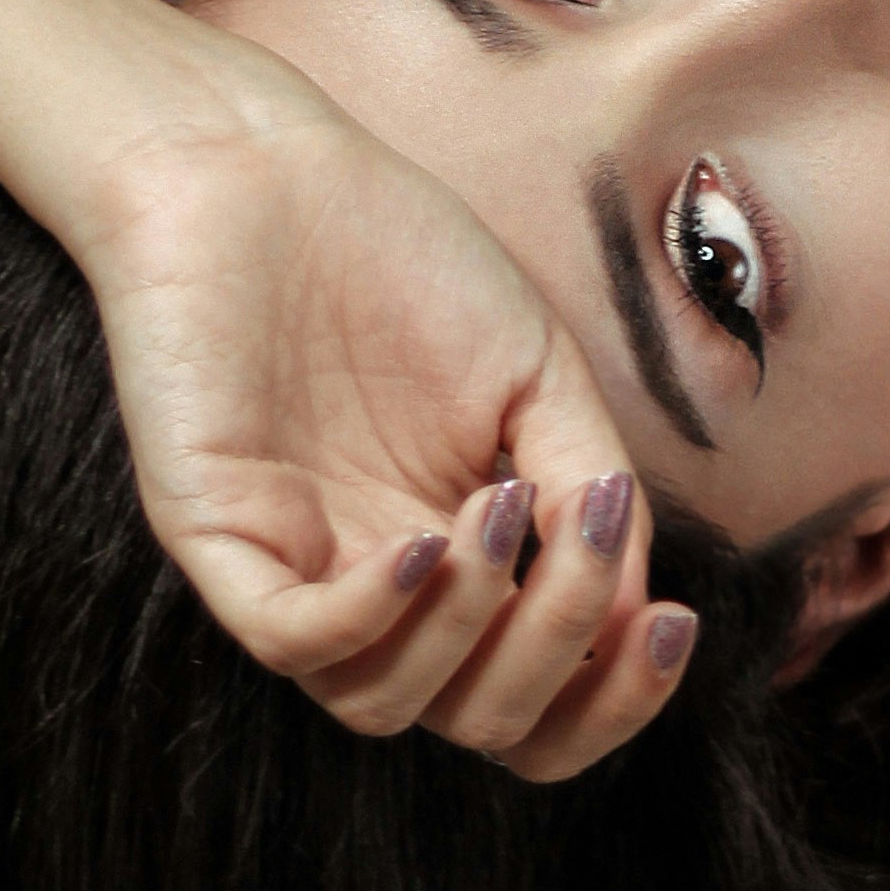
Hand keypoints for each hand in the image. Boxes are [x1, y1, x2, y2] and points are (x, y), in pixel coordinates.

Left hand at [67, 37, 692, 781]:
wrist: (262, 167)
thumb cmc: (399, 258)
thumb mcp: (536, 374)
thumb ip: (588, 491)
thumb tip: (636, 609)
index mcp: (461, 562)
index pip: (538, 701)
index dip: (613, 701)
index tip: (674, 624)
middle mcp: (380, 587)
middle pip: (479, 722)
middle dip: (559, 653)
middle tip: (587, 530)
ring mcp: (295, 569)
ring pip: (383, 704)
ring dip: (471, 628)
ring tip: (500, 504)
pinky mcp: (215, 536)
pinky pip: (289, 638)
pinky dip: (370, 615)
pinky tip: (428, 538)